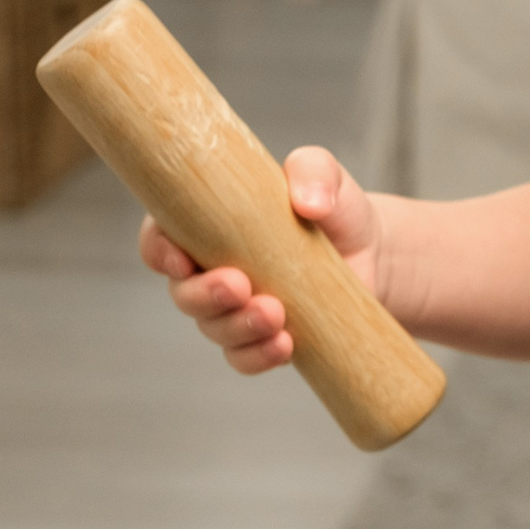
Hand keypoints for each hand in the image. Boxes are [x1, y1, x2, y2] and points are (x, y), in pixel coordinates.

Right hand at [137, 145, 382, 374]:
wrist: (371, 251)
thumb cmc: (331, 205)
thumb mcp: (324, 173)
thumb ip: (313, 171)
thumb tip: (309, 202)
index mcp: (207, 224)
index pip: (160, 238)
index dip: (158, 250)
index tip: (180, 259)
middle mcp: (210, 270)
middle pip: (183, 293)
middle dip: (205, 295)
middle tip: (238, 285)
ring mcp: (234, 309)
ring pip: (214, 328)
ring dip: (237, 327)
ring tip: (275, 315)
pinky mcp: (262, 337)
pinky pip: (245, 358)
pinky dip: (258, 355)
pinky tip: (284, 345)